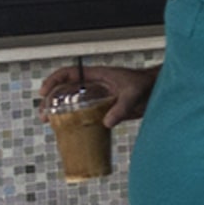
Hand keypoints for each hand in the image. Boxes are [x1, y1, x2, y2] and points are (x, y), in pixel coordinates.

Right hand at [39, 64, 155, 127]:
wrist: (159, 91)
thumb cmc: (147, 84)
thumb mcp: (134, 93)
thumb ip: (122, 107)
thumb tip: (106, 123)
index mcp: (98, 76)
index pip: (70, 73)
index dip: (54, 80)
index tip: (44, 92)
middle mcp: (94, 86)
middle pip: (65, 90)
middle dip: (51, 100)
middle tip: (43, 114)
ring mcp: (98, 99)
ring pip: (72, 103)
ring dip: (58, 111)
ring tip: (48, 122)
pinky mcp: (104, 111)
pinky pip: (84, 115)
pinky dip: (74, 122)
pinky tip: (67, 131)